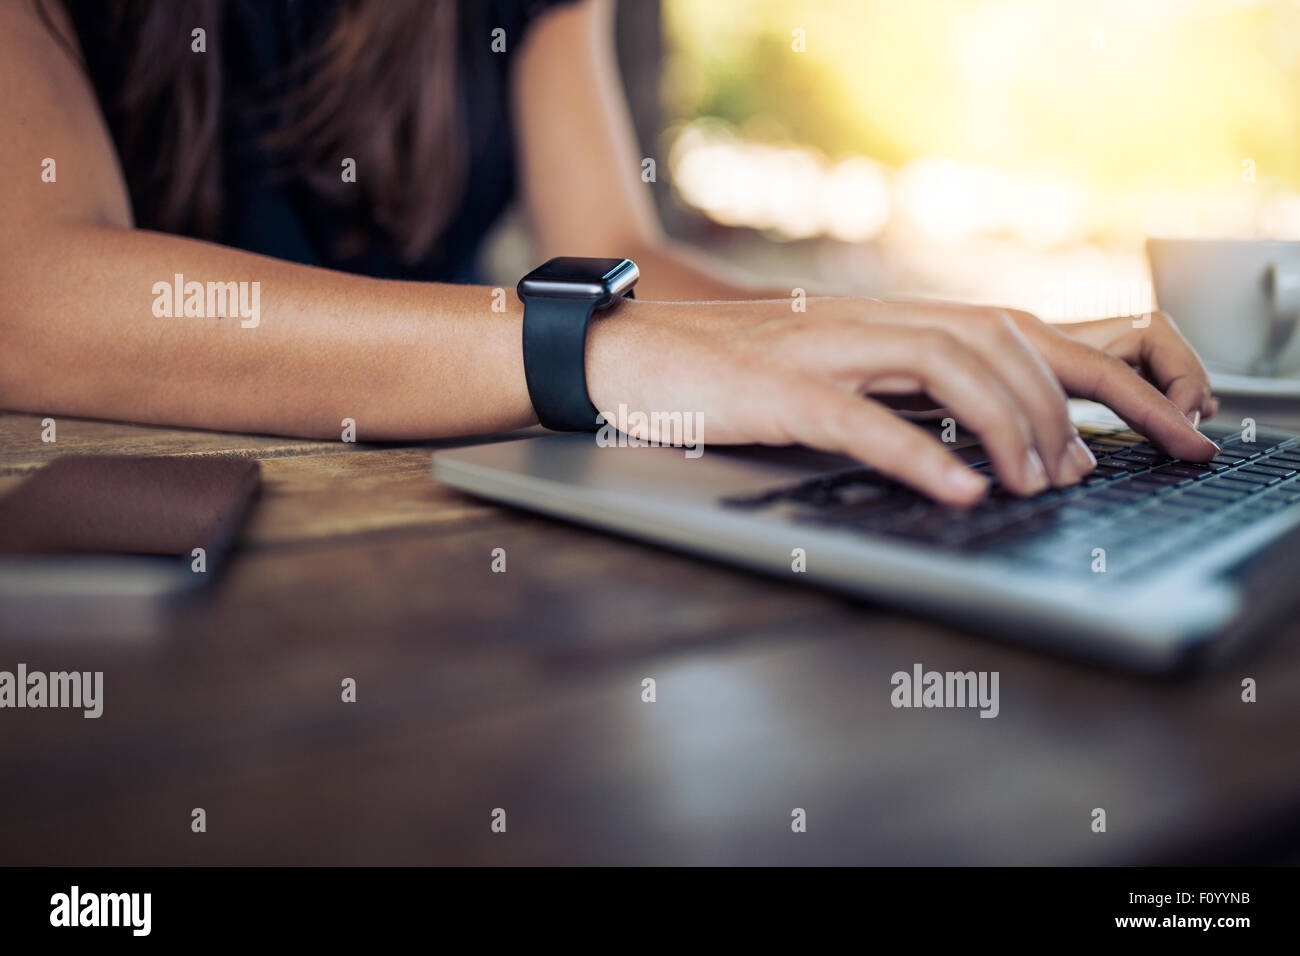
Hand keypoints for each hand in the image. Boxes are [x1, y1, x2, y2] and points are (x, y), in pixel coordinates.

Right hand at [585, 297, 1218, 505]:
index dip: (1071, 378)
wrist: (618, 353)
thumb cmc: (712, 377)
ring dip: (1006, 424)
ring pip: (946, 364)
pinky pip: (863, 416)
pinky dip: (922, 453)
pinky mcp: (775, 391)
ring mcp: (818, 350)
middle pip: (995, 337)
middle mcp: (861, 322)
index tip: (1101, 442)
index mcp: (876, 322)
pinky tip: (961, 488)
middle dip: (1058, 404)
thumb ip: (884, 396)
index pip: (1002, 328)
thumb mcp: (815, 379)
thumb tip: (960, 447)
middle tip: (1078, 473)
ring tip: (1034, 482)